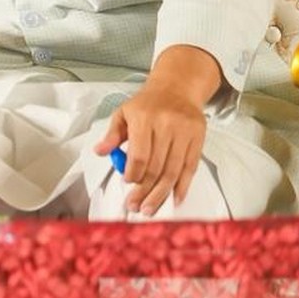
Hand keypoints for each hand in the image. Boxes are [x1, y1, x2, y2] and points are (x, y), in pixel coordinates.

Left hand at [93, 84, 209, 215]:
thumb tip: (100, 151)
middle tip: (136, 207)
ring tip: (151, 209)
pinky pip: (190, 167)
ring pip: (173, 171)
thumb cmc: (146, 104)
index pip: (140, 154)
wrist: (176, 88)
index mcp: (144, 119)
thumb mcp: (123, 113)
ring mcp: (185, 133)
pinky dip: (182, 186)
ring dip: (161, 194)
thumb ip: (111, 134)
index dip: (133, 173)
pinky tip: (174, 199)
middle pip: (156, 166)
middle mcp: (167, 126)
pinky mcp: (198, 139)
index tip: (127, 184)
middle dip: (145, 190)